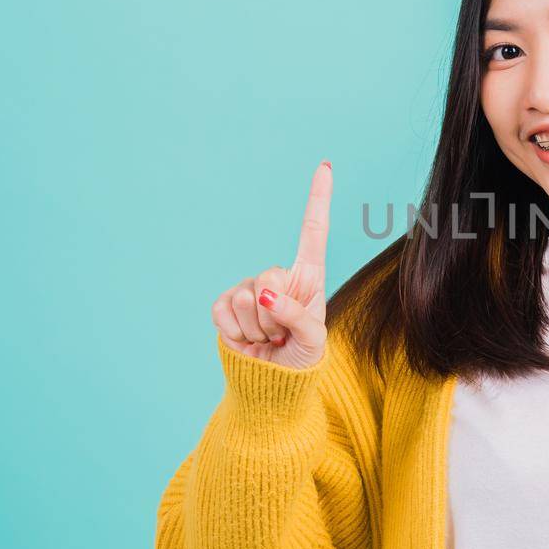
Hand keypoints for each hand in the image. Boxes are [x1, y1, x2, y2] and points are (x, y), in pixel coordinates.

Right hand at [211, 159, 332, 368]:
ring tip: (268, 338)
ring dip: (259, 328)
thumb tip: (266, 294)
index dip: (318, 199)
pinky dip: (236, 333)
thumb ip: (297, 316)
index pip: (313, 231)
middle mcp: (278, 277)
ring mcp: (249, 288)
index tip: (325, 167)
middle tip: (282, 334)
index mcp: (308, 277)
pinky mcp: (225, 305)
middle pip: (270, 275)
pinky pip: (224, 311)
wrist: (271, 382)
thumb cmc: (301, 357)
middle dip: (276, 314)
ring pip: (248, 297)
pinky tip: (247, 339)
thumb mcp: (313, 340)